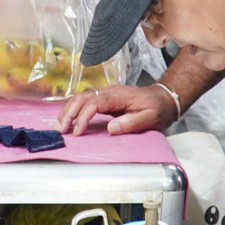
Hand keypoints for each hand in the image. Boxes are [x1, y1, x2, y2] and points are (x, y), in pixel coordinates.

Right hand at [56, 84, 178, 135]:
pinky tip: (66, 118)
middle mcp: (110, 92)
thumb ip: (131, 123)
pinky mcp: (105, 98)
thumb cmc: (158, 108)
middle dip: (69, 113)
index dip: (84, 117)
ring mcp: (106, 93)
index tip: (78, 132)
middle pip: (83, 97)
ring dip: (68, 111)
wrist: (164, 98)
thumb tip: (110, 128)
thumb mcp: (150, 118)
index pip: (95, 103)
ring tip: (59, 126)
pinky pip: (85, 100)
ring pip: (81, 97)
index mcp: (120, 96)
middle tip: (60, 129)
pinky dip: (73, 109)